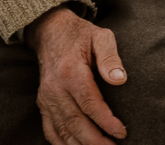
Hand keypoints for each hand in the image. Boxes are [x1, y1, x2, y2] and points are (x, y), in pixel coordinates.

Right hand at [25, 6, 127, 144]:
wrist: (51, 31)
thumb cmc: (81, 35)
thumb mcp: (101, 36)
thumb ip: (110, 57)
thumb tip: (120, 79)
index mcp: (71, 72)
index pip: (89, 103)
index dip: (105, 121)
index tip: (121, 132)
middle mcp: (55, 88)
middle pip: (74, 122)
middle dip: (94, 140)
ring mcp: (46, 98)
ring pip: (62, 130)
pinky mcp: (43, 103)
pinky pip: (50, 130)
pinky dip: (62, 143)